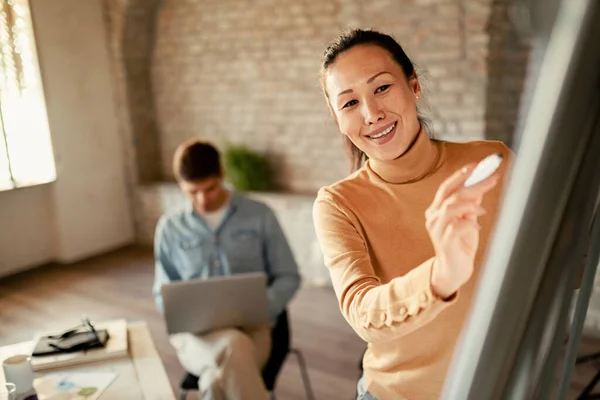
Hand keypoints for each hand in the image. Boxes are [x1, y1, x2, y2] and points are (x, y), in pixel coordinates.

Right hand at [425, 164, 499, 298]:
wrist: (454, 270)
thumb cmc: (460, 244)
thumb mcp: (467, 219)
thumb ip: (470, 203)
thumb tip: (480, 183)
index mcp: (436, 209)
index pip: (447, 187)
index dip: (461, 175)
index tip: (478, 165)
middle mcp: (433, 217)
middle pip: (451, 194)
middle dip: (472, 184)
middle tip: (492, 177)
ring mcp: (436, 229)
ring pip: (450, 207)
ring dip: (470, 204)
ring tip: (483, 209)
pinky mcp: (444, 242)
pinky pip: (456, 227)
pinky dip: (469, 222)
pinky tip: (477, 224)